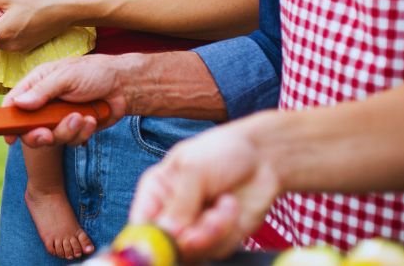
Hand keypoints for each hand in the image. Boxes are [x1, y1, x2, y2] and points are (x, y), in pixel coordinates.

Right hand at [2, 54, 129, 146]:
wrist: (123, 85)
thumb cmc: (95, 72)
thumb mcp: (67, 76)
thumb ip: (43, 91)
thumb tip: (18, 104)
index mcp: (38, 83)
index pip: (14, 102)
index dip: (8, 119)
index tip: (10, 136)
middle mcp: (45, 102)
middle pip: (29, 128)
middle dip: (39, 135)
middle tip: (48, 136)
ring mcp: (59, 117)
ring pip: (52, 137)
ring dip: (67, 131)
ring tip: (82, 117)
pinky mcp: (74, 129)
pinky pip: (71, 141)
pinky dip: (82, 133)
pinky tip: (92, 119)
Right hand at [129, 115, 281, 261]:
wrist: (263, 157)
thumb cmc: (224, 151)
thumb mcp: (195, 167)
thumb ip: (179, 201)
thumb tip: (167, 234)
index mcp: (156, 191)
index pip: (140, 224)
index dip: (147, 239)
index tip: (166, 240)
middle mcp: (171, 214)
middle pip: (165, 246)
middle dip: (187, 238)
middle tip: (204, 225)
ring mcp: (193, 229)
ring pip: (192, 252)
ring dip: (212, 231)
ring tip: (225, 203)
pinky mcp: (217, 240)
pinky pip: (215, 250)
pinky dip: (226, 231)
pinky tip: (231, 205)